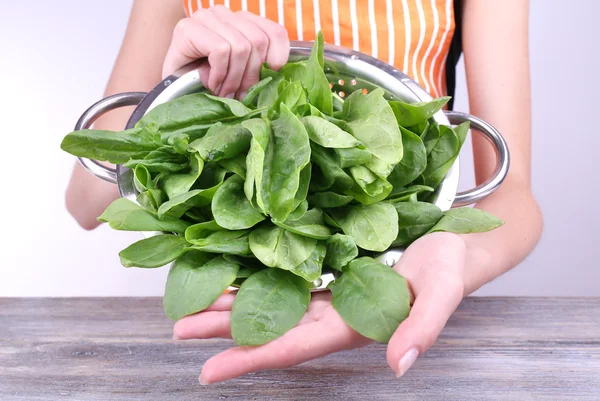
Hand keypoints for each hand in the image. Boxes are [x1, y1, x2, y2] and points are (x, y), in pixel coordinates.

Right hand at [163, 5, 289, 98]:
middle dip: (251, 75)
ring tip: (224, 90)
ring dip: (234, 78)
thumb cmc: (205, 82)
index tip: (268, 77)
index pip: (274, 31)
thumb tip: (278, 72)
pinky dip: (220, 73)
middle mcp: (224, 14)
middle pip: (258, 41)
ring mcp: (205, 18)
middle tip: (239, 94)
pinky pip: (221, 50)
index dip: (278, 57)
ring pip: (242, 46)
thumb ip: (258, 65)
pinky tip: (212, 83)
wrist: (170, 90)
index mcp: (241, 21)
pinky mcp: (189, 28)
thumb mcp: (239, 72)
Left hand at [172, 232, 465, 383]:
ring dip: (233, 306)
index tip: (208, 372)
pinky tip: (234, 275)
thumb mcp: (441, 294)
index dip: (252, 359)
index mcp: (354, 326)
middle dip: (225, 331)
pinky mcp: (331, 274)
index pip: (295, 347)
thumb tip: (399, 366)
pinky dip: (257, 279)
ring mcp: (330, 296)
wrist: (454, 246)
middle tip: (179, 329)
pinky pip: (286, 280)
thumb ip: (422, 329)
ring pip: (273, 304)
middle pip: (272, 328)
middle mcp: (334, 316)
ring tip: (193, 306)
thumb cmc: (448, 268)